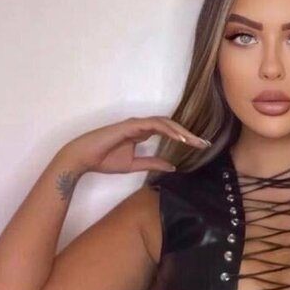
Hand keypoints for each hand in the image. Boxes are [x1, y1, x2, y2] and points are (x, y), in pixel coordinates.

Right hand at [58, 116, 209, 175]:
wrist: (83, 158)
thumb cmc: (104, 160)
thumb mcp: (134, 165)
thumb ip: (152, 163)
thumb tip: (173, 166)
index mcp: (141, 132)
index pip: (168, 132)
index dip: (185, 138)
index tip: (200, 147)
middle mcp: (141, 125)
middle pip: (171, 126)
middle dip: (189, 134)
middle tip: (205, 143)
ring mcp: (136, 123)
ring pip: (165, 123)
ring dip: (182, 131)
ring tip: (195, 142)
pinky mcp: (131, 125)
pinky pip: (154, 125)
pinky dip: (169, 130)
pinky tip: (180, 139)